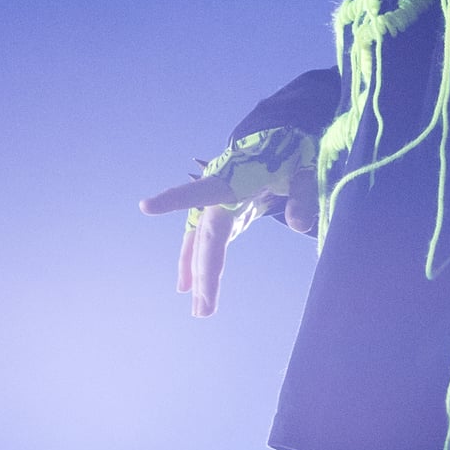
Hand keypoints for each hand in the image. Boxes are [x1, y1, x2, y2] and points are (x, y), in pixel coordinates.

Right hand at [140, 128, 318, 317]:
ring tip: (199, 309)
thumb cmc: (287, 151)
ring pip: (201, 243)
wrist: (277, 140)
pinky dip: (196, 264)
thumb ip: (302, 194)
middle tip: (203, 308)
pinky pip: (204, 242)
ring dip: (198, 275)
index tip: (146, 206)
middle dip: (203, 272)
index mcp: (233, 178)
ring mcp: (218, 205)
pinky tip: (189, 287)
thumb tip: (300, 224)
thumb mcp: (303, 169)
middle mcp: (217, 194)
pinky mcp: (223, 215)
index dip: (175, 199)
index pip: (202, 190)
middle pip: (206, 235)